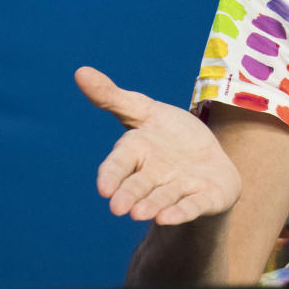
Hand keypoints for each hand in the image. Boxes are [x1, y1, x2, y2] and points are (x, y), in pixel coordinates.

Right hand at [75, 66, 241, 224]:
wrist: (208, 162)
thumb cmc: (171, 137)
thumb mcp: (146, 111)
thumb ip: (114, 98)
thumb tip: (80, 71)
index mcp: (137, 154)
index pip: (119, 163)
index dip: (111, 174)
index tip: (103, 187)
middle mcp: (154, 176)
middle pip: (139, 186)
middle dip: (129, 195)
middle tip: (119, 207)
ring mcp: (178, 189)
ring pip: (163, 198)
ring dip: (153, 205)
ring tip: (140, 214)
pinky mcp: (203, 198)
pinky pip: (192, 206)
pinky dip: (182, 211)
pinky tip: (170, 217)